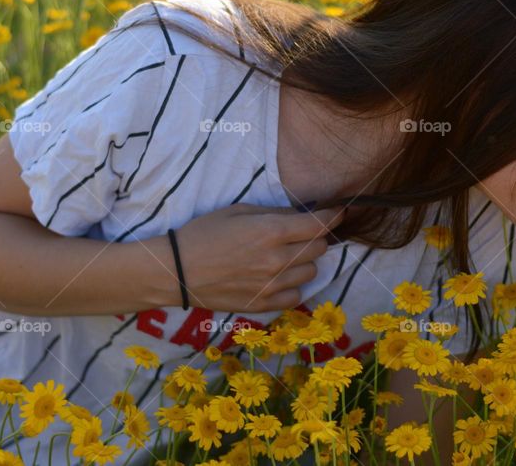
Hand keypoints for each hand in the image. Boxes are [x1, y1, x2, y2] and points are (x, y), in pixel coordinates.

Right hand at [168, 203, 344, 311]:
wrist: (176, 271)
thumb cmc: (204, 234)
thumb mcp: (238, 211)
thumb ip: (274, 214)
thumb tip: (300, 216)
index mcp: (270, 232)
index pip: (318, 225)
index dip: (333, 217)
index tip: (339, 213)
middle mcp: (277, 260)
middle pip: (319, 249)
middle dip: (314, 238)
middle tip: (298, 235)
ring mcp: (271, 286)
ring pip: (311, 272)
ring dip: (303, 262)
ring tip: (283, 257)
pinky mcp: (263, 305)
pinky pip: (296, 296)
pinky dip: (293, 286)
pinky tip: (277, 278)